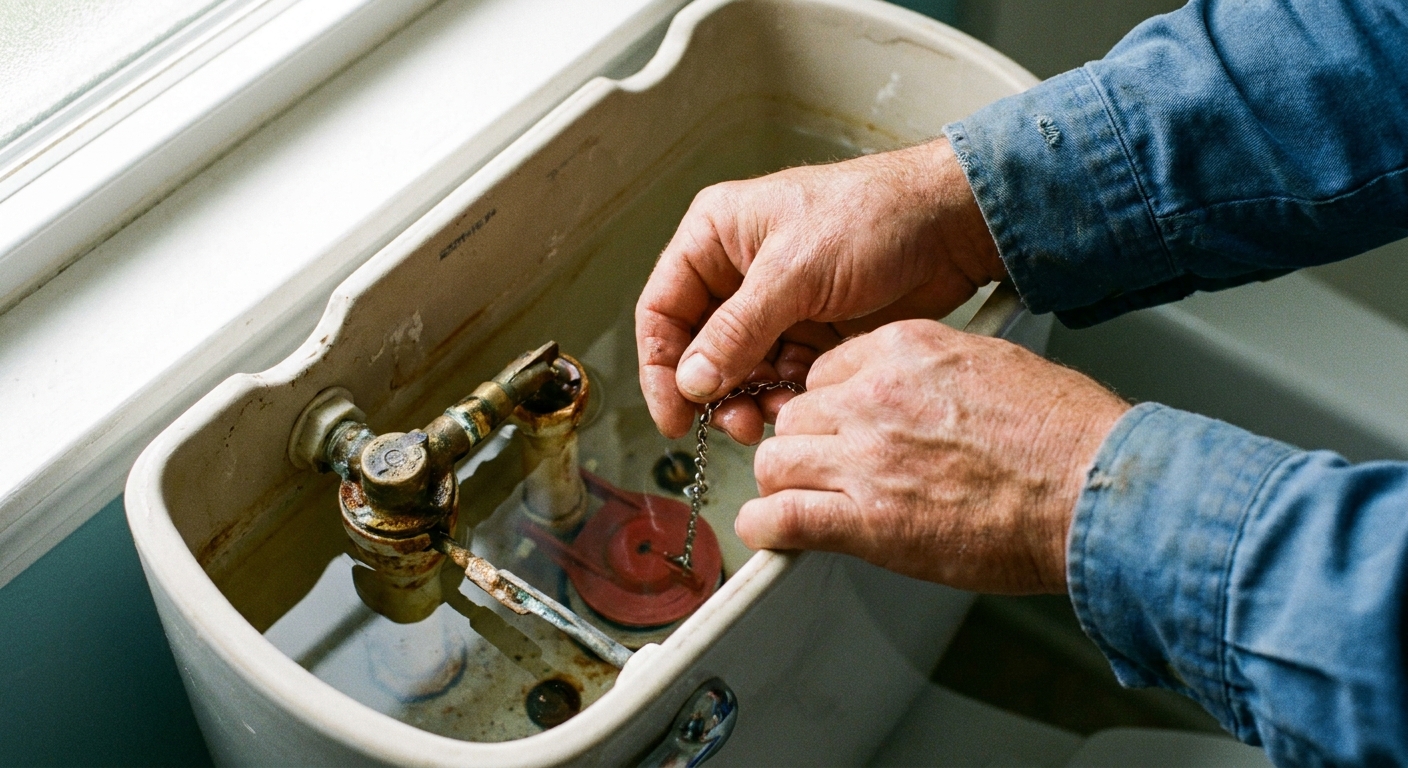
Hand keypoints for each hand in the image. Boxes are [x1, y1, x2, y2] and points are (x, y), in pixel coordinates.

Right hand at [635, 138, 1003, 443]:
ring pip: (739, 369)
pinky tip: (801, 404)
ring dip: (750, 399)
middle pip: (698, 348)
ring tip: (772, 418)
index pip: (662, 309)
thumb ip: (738, 330)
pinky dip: (785, 396)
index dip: (661, 367)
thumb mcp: (795, 272)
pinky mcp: (810, 329)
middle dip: (713, 392)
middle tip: (735, 425)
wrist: (949, 226)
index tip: (675, 416)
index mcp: (716, 236)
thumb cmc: (874, 216)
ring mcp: (775, 303)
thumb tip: (693, 380)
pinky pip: (779, 375)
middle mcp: (738, 270)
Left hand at [736, 320, 1129, 592]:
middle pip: (794, 416)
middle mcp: (875, 396)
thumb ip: (932, 376)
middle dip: (804, 446)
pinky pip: (780, 517)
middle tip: (823, 470)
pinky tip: (774, 532)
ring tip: (801, 501)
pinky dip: (766, 528)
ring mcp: (866, 457)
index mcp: (904, 350)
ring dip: (784, 484)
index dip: (828, 408)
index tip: (836, 430)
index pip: (826, 372)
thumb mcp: (992, 367)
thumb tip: (908, 395)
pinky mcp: (867, 520)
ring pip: (775, 461)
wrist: (1093, 490)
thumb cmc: (1063, 437)